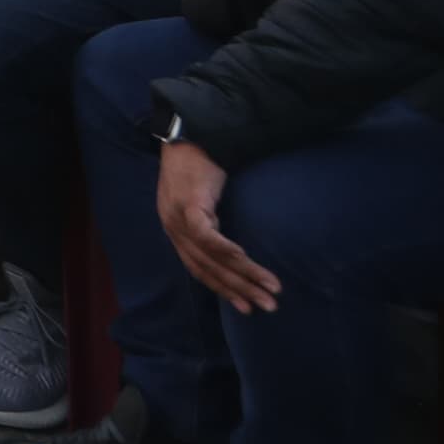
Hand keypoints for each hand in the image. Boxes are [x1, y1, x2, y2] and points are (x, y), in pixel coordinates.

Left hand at [156, 140, 277, 313]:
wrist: (188, 136)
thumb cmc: (198, 167)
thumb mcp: (201, 201)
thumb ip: (211, 224)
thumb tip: (235, 249)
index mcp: (175, 230)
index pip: (199, 269)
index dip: (223, 289)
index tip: (245, 307)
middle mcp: (173, 228)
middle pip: (208, 269)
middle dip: (239, 291)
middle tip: (266, 308)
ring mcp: (178, 218)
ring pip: (212, 258)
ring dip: (243, 276)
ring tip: (270, 290)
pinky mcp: (188, 206)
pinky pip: (208, 237)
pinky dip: (227, 252)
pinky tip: (246, 261)